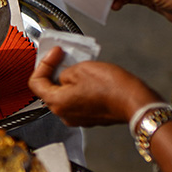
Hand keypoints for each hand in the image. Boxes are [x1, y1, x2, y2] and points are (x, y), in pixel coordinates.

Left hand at [28, 47, 163, 126]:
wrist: (135, 102)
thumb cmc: (111, 87)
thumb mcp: (81, 68)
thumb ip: (64, 71)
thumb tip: (64, 75)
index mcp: (57, 102)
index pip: (35, 83)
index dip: (43, 64)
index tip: (54, 52)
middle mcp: (64, 114)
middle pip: (50, 90)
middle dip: (54, 71)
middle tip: (63, 56)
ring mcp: (77, 118)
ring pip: (65, 96)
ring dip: (68, 80)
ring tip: (78, 65)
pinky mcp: (90, 118)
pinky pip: (78, 101)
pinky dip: (79, 89)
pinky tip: (89, 78)